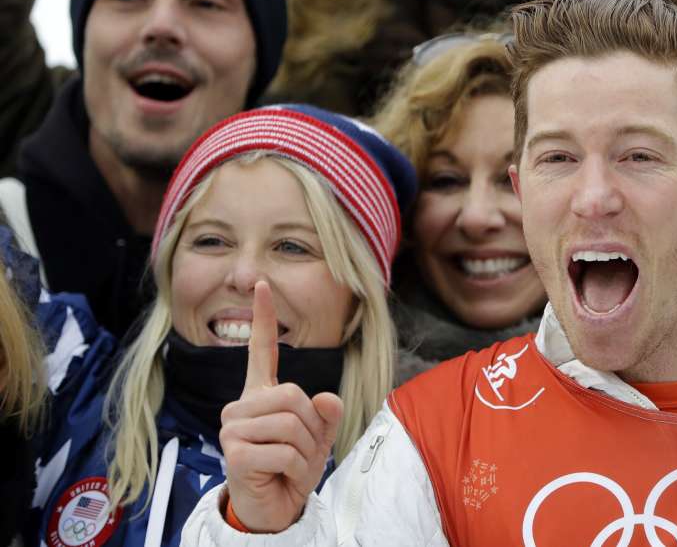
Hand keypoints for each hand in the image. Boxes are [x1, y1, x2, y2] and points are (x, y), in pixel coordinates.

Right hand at [218, 281, 343, 531]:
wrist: (273, 508)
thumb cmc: (291, 469)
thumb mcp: (318, 438)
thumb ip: (326, 414)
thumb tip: (326, 397)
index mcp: (260, 395)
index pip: (260, 351)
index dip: (263, 319)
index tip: (262, 284)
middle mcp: (241, 407)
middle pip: (294, 395)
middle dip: (312, 427)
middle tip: (303, 450)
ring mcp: (233, 429)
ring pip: (292, 424)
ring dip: (306, 450)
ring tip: (292, 464)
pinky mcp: (234, 454)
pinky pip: (285, 453)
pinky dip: (297, 469)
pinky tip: (283, 477)